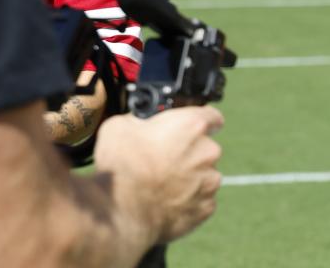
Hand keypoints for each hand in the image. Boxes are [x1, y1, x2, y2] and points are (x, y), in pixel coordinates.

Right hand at [94, 106, 224, 243]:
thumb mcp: (120, 127)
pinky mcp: (206, 206)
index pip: (211, 117)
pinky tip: (167, 202)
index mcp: (192, 126)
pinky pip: (201, 200)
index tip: (192, 129)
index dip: (200, 122)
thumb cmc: (120, 168)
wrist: (118, 211)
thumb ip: (141, 119)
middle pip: (205, 148)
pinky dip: (188, 201)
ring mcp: (209, 181)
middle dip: (189, 154)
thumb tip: (142, 120)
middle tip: (164, 162)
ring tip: (162, 185)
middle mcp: (208, 152)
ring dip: (190, 178)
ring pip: (205, 175)